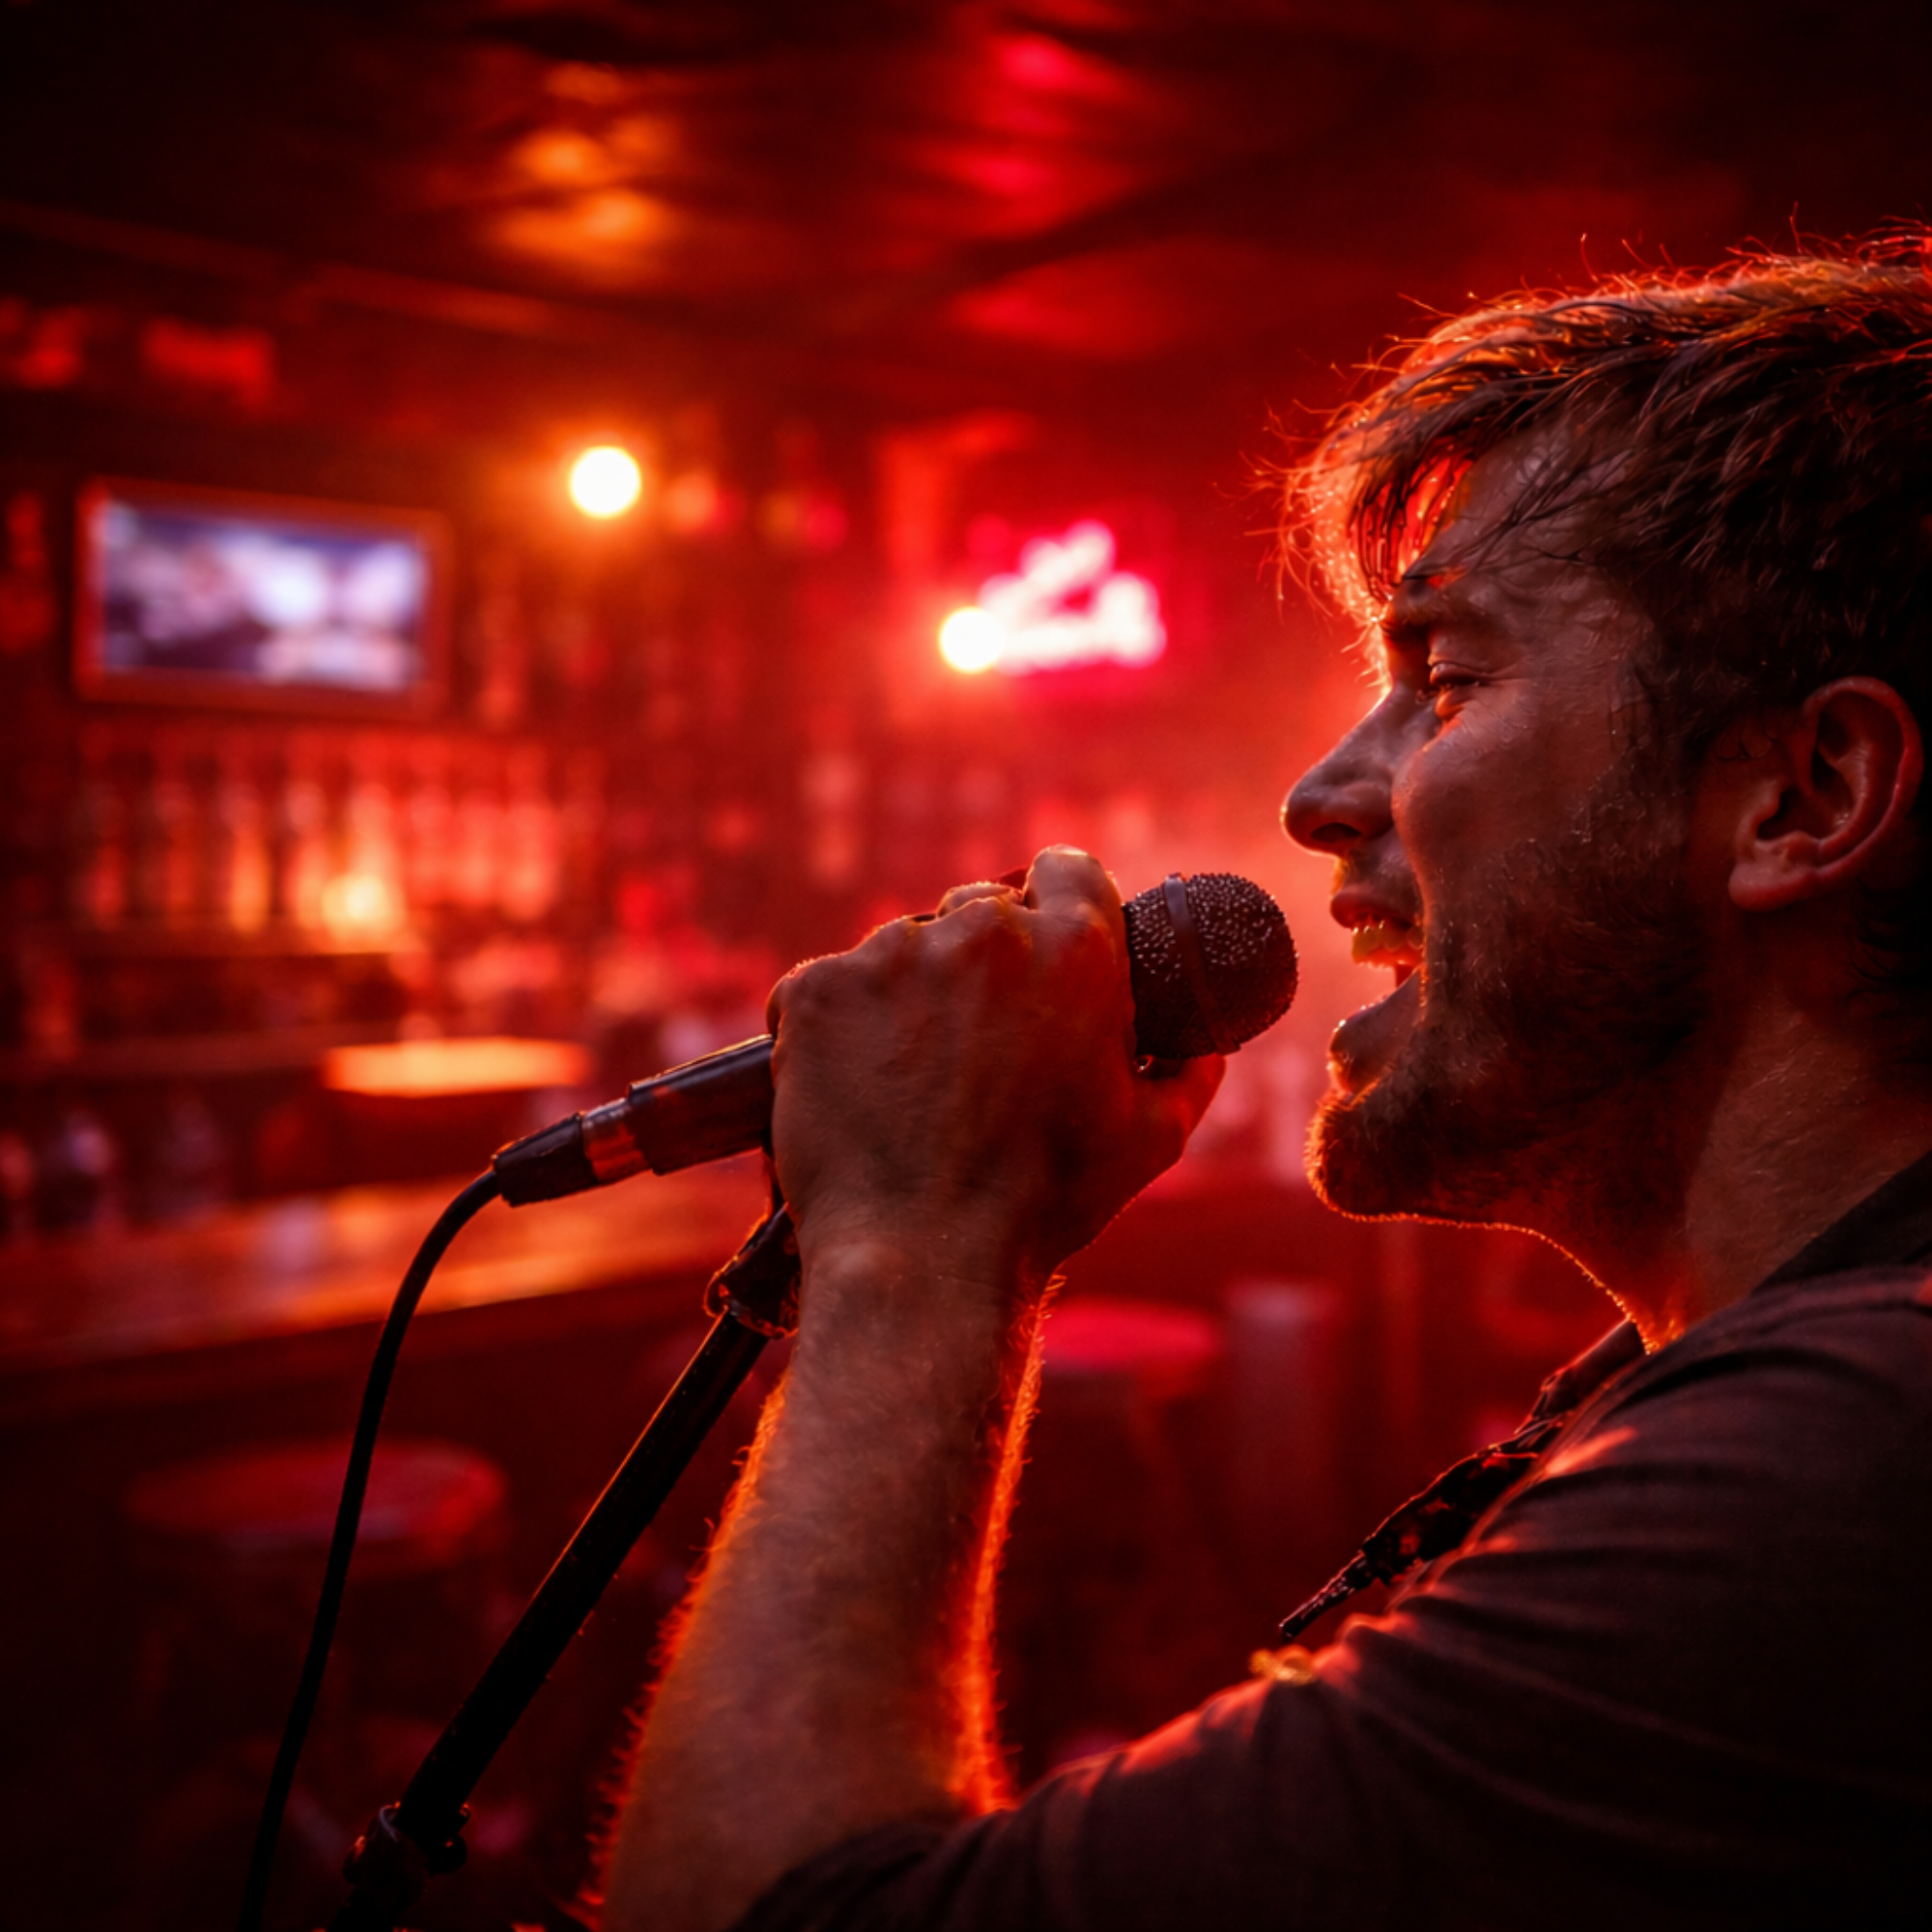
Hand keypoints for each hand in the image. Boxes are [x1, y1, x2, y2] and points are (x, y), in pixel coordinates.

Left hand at [765, 848, 1223, 1291]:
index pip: (1067, 871)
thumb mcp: (1153, 1137)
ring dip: (909, 994)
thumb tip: (1205, 1039)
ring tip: (914, 1083)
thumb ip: (1188, 1067)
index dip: (1059, 906)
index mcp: (1074, 949)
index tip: (1045, 943)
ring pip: (902, 950)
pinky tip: (858, 1087)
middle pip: (981, 908)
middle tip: (977, 1041)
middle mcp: (981, 932)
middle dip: (982, 960)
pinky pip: (828, 988)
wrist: (921, 1261)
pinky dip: (838, 1029)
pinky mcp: (815, 990)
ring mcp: (888, 955)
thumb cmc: (1044, 1203)